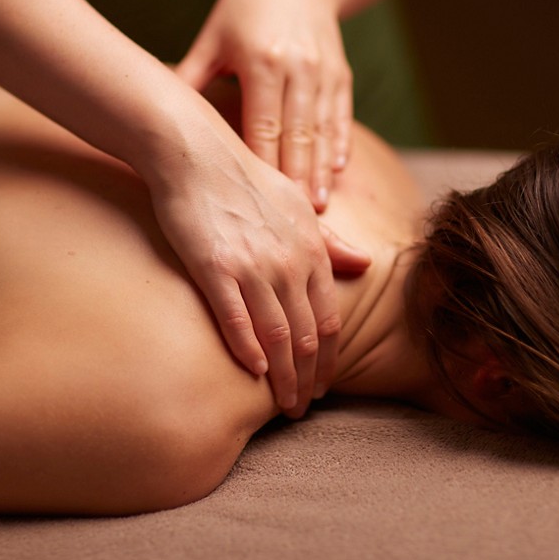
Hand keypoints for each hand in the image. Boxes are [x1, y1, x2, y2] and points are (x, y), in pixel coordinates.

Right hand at [148, 138, 369, 418]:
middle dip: (308, 379)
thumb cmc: (245, 177)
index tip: (322, 386)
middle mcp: (289, 261)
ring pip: (278, 337)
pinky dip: (248, 351)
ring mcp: (253, 266)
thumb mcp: (297, 205)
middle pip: (308, 336)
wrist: (195, 152)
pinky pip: (237, 320)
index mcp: (311, 249)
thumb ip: (329, 241)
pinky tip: (253, 374)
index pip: (329, 319)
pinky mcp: (215, 267)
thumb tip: (363, 264)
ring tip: (282, 405)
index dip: (329, 360)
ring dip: (283, 378)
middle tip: (301, 407)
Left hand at [177, 0, 351, 212]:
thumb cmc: (245, 5)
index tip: (258, 203)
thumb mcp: (213, 36)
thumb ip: (191, 76)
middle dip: (297, 180)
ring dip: (321, 171)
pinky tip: (338, 171)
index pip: (262, 125)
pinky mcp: (341, 73)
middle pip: (296, 135)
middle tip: (295, 222)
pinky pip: (342, 116)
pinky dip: (340, 144)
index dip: (262, 166)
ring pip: (322, 131)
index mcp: (260, 60)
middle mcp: (296, 67)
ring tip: (320, 208)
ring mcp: (323, 70)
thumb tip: (156, 114)